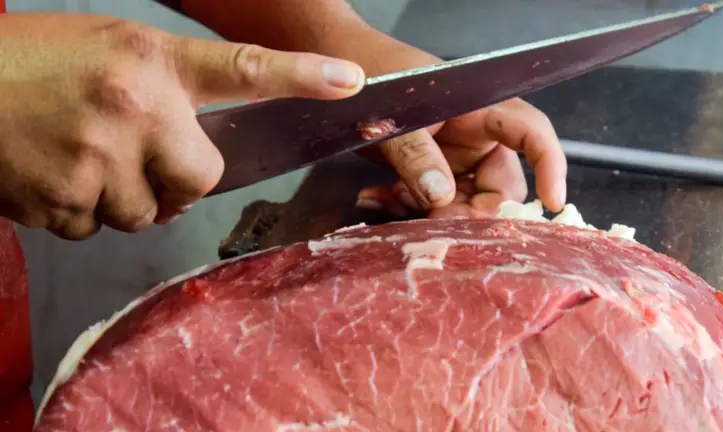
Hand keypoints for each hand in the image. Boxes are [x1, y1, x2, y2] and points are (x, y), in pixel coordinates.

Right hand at [0, 13, 363, 239]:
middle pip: (198, 180)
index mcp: (152, 63)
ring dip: (121, 196)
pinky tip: (52, 171)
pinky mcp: (62, 201)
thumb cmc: (35, 60)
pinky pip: (96, 229)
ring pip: (143, 213)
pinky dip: (80, 211)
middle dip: (175, 180)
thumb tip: (203, 156)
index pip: (242, 68)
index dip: (301, 76)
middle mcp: (135, 109)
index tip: (350, 81)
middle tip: (137, 151)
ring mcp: (97, 160)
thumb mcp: (114, 48)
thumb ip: (171, 90)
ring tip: (79, 152)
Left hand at [349, 38, 566, 218]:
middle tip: (433, 221)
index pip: (532, 134)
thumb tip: (441, 198)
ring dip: (430, 213)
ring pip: (465, 204)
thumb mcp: (396, 117)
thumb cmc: (378, 80)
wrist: (342, 83)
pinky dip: (405, 207)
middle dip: (471, 212)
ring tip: (389, 199)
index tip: (552, 201)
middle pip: (500, 187)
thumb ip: (417, 155)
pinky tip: (375, 197)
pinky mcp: (430, 175)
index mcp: (482, 112)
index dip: (550, 165)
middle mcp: (477, 140)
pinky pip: (432, 204)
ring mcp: (454, 160)